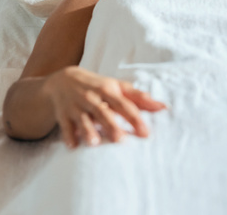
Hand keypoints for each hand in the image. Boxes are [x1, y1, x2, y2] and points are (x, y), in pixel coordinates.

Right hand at [44, 66, 166, 148]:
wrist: (63, 81)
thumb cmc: (97, 87)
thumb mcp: (117, 87)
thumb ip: (139, 98)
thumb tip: (163, 107)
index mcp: (108, 90)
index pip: (124, 105)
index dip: (135, 118)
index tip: (146, 133)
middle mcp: (92, 98)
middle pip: (103, 112)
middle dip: (111, 125)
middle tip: (120, 140)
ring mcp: (76, 107)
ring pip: (83, 119)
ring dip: (88, 130)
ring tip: (94, 143)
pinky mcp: (63, 115)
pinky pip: (65, 126)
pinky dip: (68, 136)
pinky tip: (73, 146)